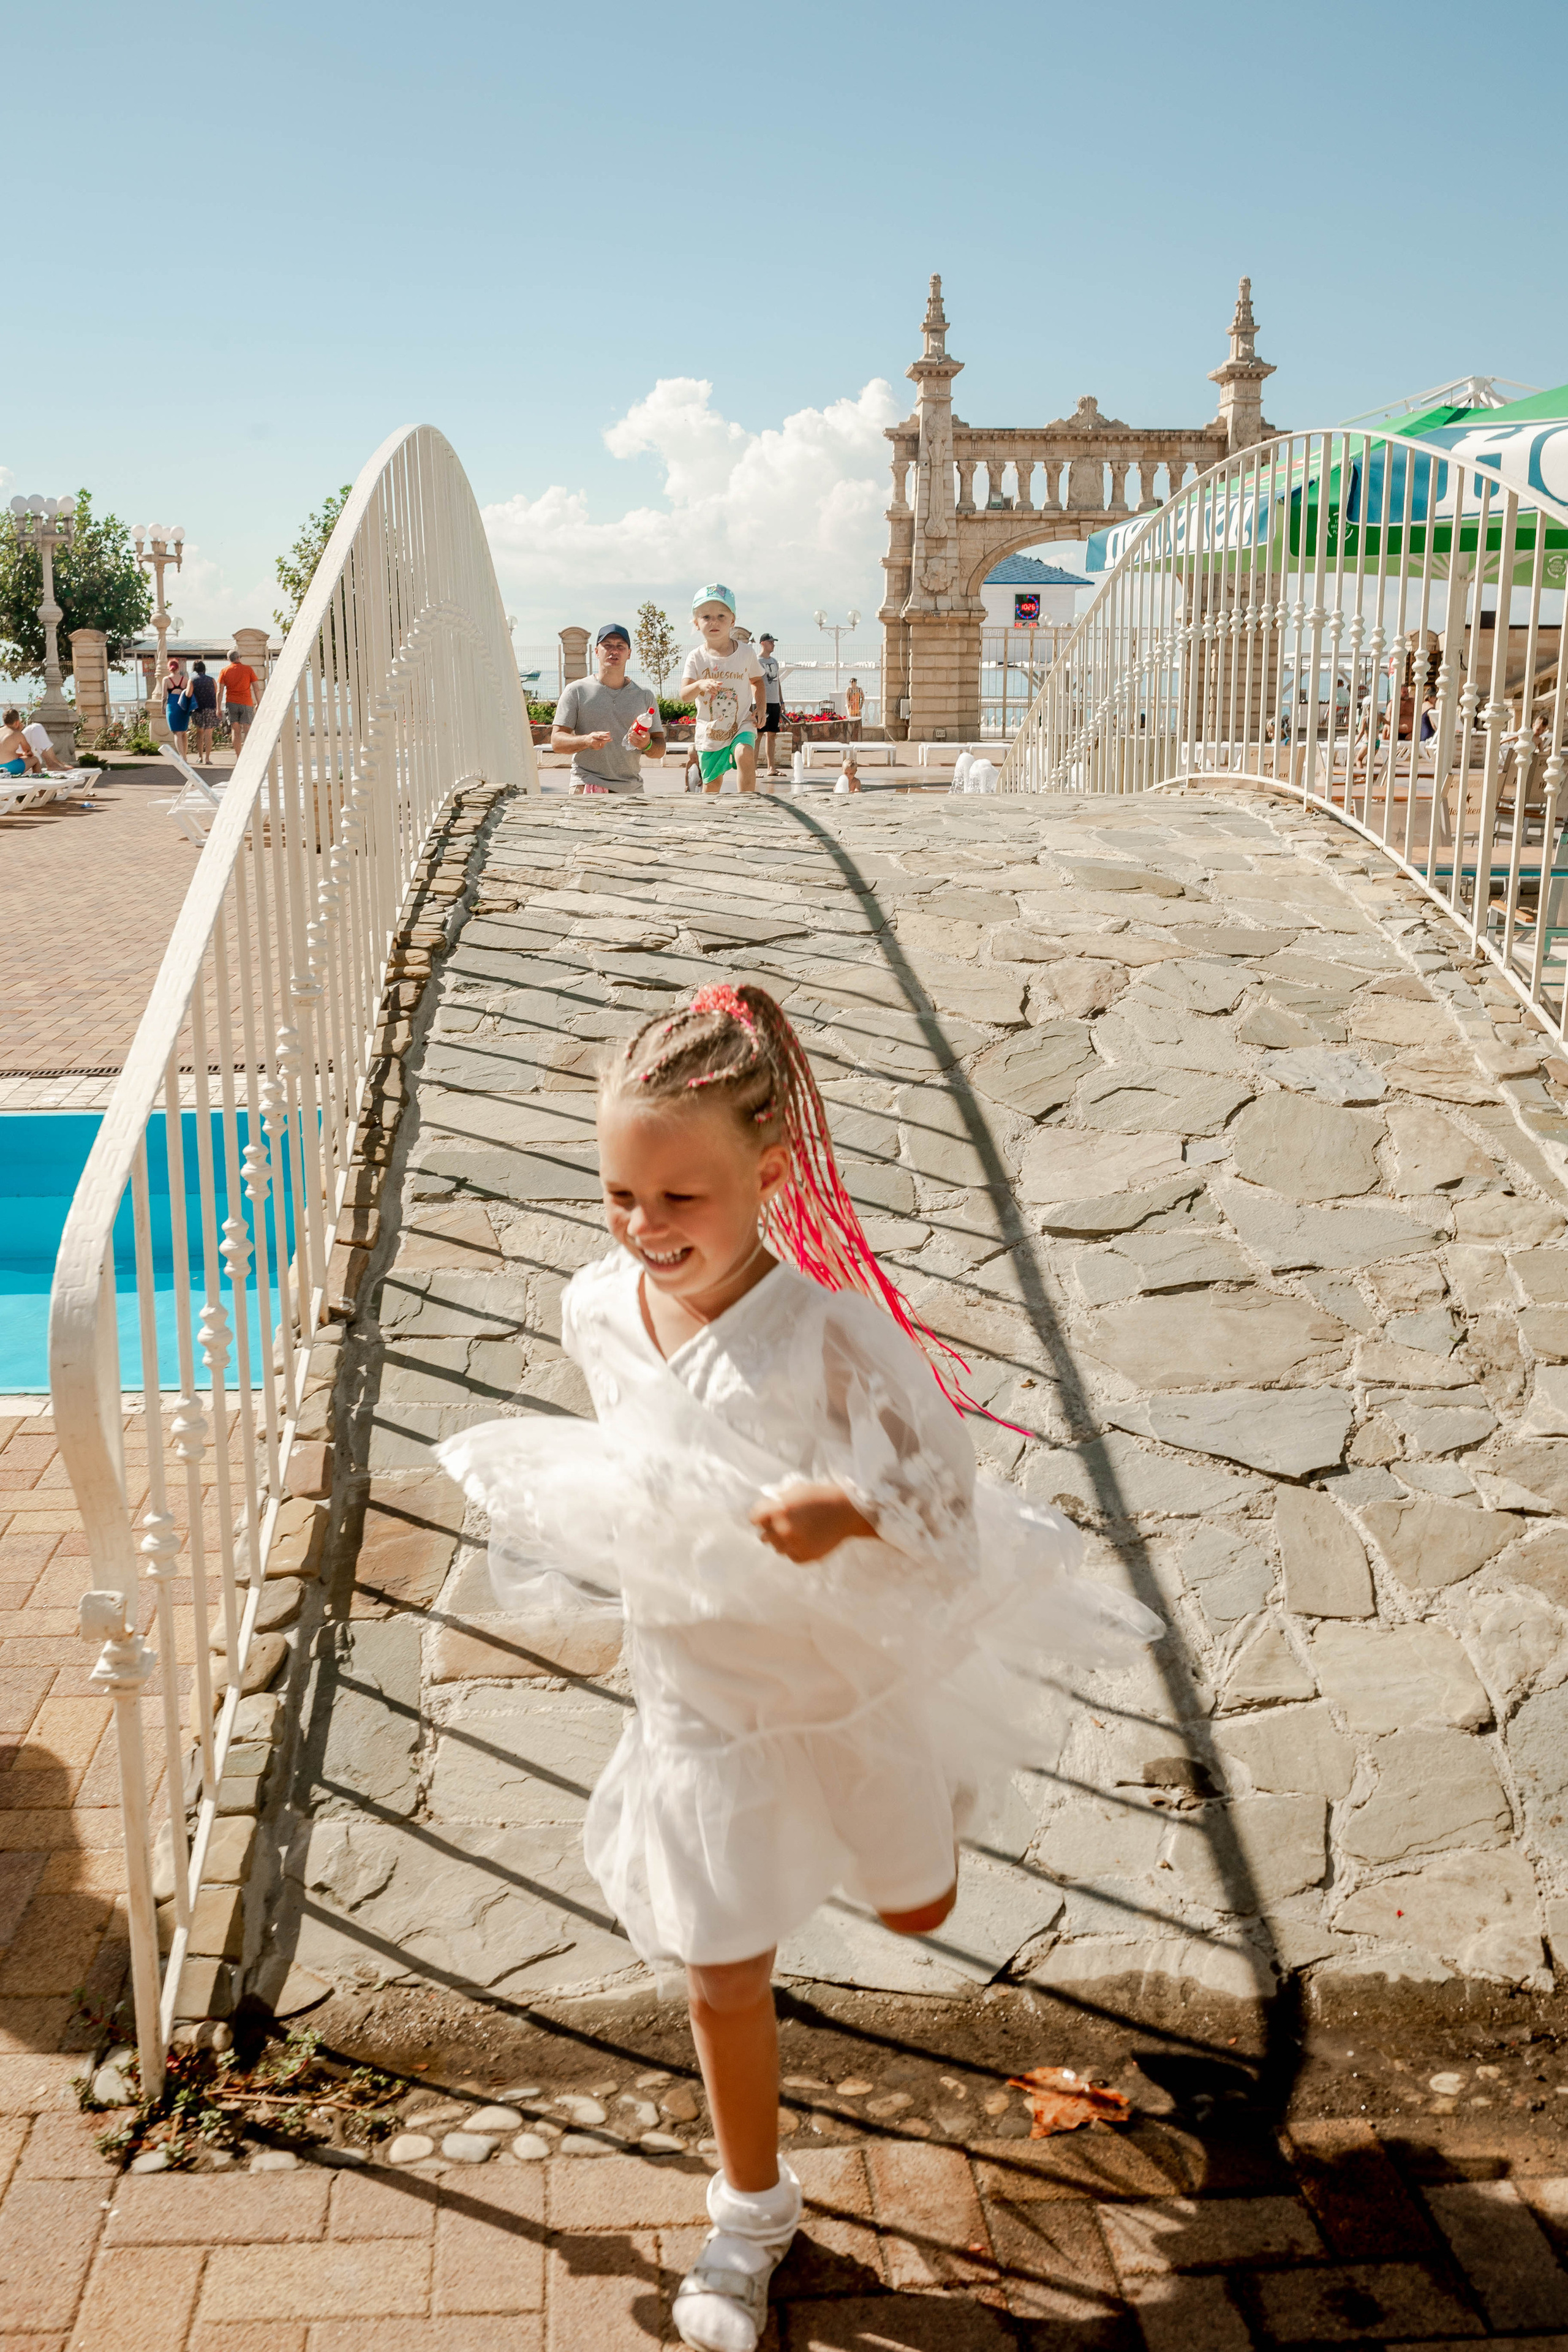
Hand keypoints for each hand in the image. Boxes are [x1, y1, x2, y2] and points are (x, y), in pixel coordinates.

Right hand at [587, 729, 612, 747]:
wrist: (585, 742)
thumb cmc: (592, 736)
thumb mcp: (596, 733)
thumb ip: (603, 733)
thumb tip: (609, 733)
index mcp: (593, 735)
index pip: (599, 736)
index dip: (604, 736)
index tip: (609, 736)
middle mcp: (593, 741)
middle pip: (601, 741)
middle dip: (606, 740)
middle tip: (611, 739)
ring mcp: (594, 745)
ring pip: (602, 744)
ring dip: (605, 742)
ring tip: (604, 740)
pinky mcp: (595, 748)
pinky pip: (601, 746)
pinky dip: (602, 744)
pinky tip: (600, 743)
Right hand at [690, 676, 717, 700]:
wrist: (700, 684)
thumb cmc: (707, 682)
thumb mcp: (711, 681)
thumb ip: (717, 682)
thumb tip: (722, 683)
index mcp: (711, 680)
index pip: (715, 683)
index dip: (718, 686)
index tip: (719, 688)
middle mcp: (709, 683)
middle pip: (714, 685)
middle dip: (717, 688)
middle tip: (718, 690)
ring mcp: (707, 686)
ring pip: (712, 689)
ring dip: (715, 692)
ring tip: (716, 693)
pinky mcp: (706, 689)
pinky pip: (710, 691)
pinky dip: (712, 693)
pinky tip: (714, 694)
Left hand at [751, 1483, 877, 1562]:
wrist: (848, 1510)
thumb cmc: (821, 1496)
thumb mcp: (794, 1489)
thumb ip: (775, 1500)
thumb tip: (764, 1510)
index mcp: (779, 1510)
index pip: (754, 1518)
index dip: (760, 1516)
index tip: (765, 1516)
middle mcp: (784, 1529)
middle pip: (764, 1535)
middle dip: (771, 1528)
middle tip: (783, 1523)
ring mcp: (796, 1545)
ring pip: (777, 1548)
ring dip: (782, 1541)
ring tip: (795, 1532)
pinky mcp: (807, 1556)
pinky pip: (791, 1556)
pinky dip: (795, 1550)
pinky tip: (804, 1540)